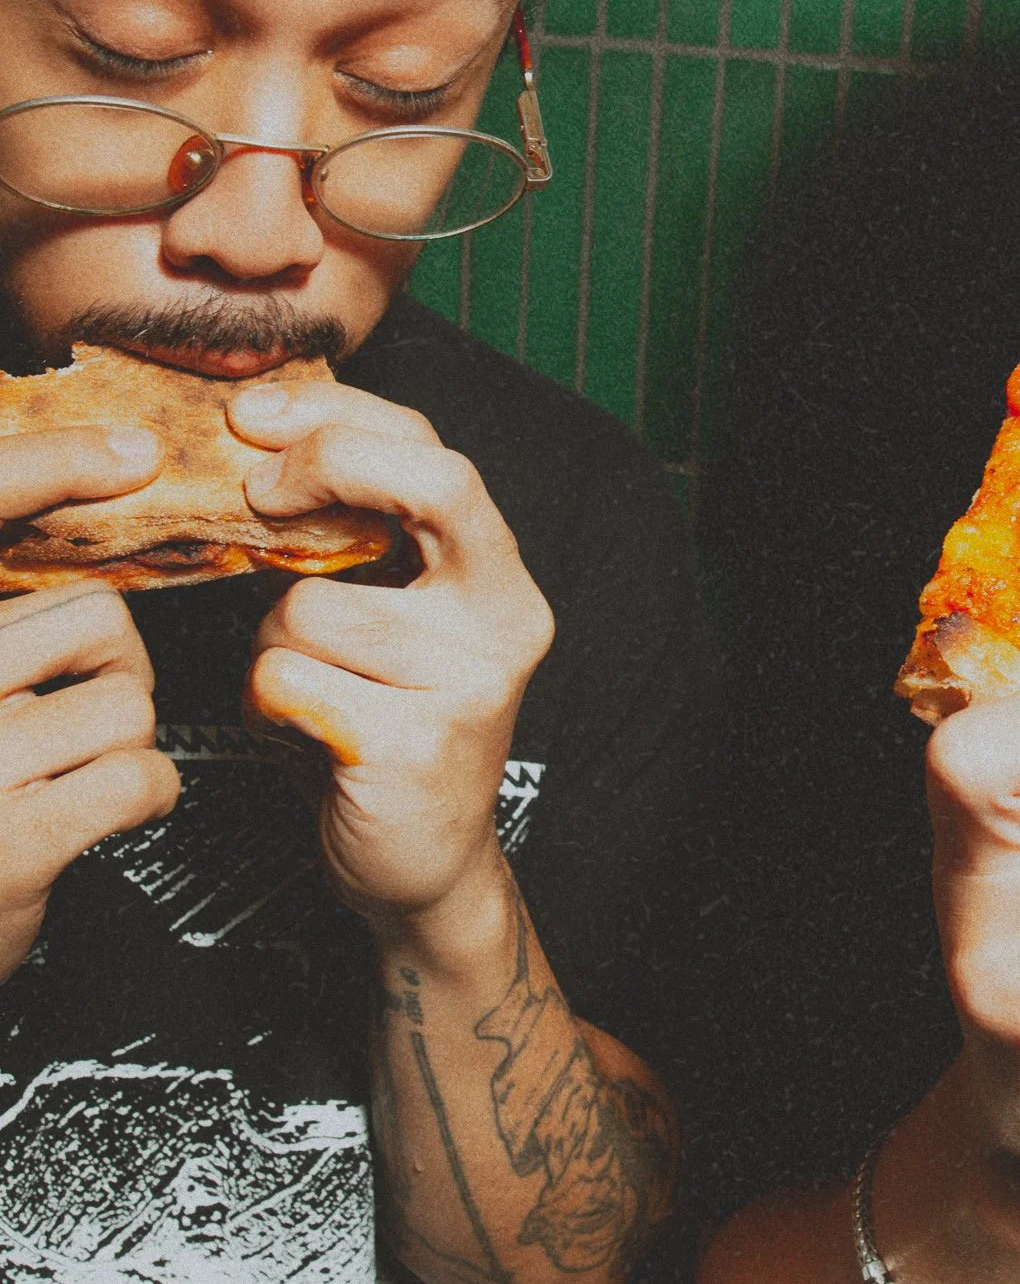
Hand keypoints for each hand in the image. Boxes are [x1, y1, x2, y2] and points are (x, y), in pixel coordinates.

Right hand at [0, 425, 180, 978]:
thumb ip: (3, 631)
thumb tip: (87, 545)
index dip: (49, 466)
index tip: (128, 453)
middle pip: (94, 617)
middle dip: (119, 665)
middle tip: (88, 707)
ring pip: (125, 701)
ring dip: (130, 739)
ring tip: (86, 769)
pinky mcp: (15, 838)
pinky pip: (136, 775)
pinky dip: (150, 794)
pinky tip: (121, 810)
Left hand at [229, 376, 553, 947]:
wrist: (421, 865)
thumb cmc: (384, 722)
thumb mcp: (387, 617)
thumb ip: (354, 540)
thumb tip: (251, 444)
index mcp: (498, 575)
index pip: (436, 452)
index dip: (341, 418)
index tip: (255, 419)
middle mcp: (504, 619)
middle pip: (425, 486)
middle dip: (325, 464)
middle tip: (253, 492)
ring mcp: (469, 683)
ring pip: (308, 607)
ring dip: (270, 645)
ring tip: (302, 688)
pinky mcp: (415, 744)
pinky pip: (284, 680)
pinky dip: (264, 704)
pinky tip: (301, 732)